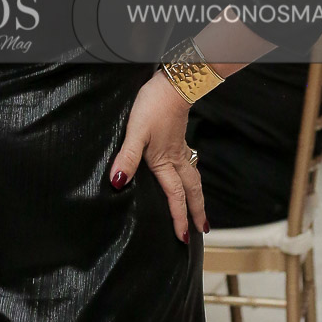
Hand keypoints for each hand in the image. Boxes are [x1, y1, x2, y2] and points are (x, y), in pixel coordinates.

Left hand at [109, 70, 208, 243]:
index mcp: (165, 162)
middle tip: (203, 230)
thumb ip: (127, 157)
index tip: (183, 237)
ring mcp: (180, 149)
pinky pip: (189, 165)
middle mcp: (176, 159)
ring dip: (197, 196)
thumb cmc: (152, 106)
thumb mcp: (135, 132)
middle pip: (191, 191)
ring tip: (200, 209)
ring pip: (193, 179)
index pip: (175, 196)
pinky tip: (187, 175)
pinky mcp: (178, 138)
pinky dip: (191, 177)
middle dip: (196, 212)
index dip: (178, 217)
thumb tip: (119, 182)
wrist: (172, 84)